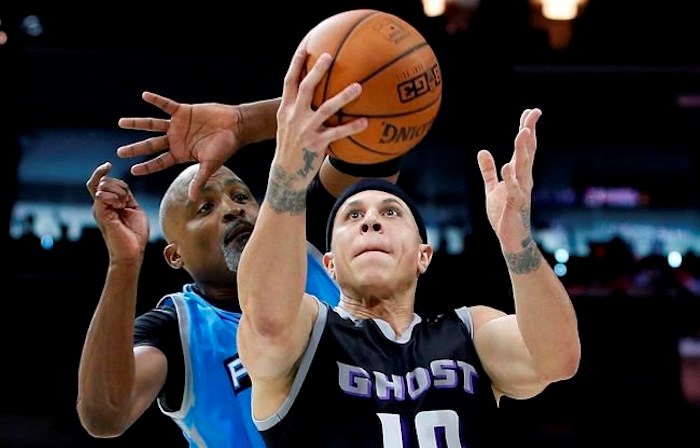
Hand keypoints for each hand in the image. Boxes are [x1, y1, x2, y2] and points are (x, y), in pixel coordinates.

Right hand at [86, 162, 148, 263]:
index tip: (108, 164)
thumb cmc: (134, 234)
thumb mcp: (133, 208)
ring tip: (124, 206)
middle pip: (104, 181)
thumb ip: (126, 196)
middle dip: (120, 185)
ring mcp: (99, 210)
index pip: (99, 183)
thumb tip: (121, 185)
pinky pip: (103, 196)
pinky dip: (116, 197)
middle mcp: (100, 206)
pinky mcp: (101, 215)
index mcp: (107, 204)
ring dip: (119, 192)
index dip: (101, 172)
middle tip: (127, 201)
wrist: (132, 252)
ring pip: (104, 186)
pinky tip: (121, 207)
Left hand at [116, 91, 240, 199]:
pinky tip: (144, 96)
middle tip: (120, 152)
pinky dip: (156, 100)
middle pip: (151, 145)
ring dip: (137, 123)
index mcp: (180, 154)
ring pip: (153, 124)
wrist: (236, 127)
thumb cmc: (225, 148)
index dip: (146, 166)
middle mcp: (176, 140)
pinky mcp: (183, 111)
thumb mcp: (210, 166)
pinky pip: (166, 105)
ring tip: (121, 123)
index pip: (159, 162)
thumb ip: (199, 180)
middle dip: (135, 148)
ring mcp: (178, 125)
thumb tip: (192, 199)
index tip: (133, 170)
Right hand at [273, 39, 366, 186]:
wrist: (286, 173)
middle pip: (306, 88)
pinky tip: (365, 122)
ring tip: (358, 87)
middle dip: (317, 71)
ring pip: (326, 109)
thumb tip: (312, 93)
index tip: (305, 47)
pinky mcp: (316, 144)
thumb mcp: (287, 125)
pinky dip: (351, 127)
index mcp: (285, 109)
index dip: (296, 64)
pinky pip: (337, 133)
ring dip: (343, 97)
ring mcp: (305, 130)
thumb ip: (297, 109)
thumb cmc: (292, 146)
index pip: (289, 82)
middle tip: (329, 56)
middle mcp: (293, 116)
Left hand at [477, 108, 540, 251]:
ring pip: (523, 167)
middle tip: (533, 114)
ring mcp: (521, 191)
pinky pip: (514, 189)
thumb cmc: (503, 213)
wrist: (510, 238)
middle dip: (529, 132)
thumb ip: (488, 170)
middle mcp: (523, 179)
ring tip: (523, 132)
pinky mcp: (516, 204)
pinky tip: (508, 166)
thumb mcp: (492, 188)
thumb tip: (482, 151)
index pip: (524, 148)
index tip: (530, 111)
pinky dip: (511, 178)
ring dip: (523, 150)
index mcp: (518, 174)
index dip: (526, 129)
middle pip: (527, 152)